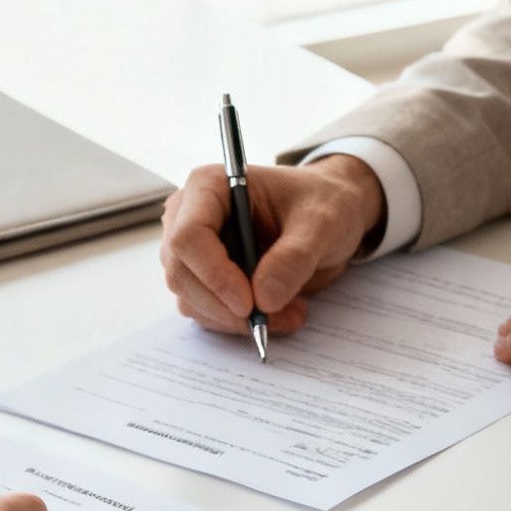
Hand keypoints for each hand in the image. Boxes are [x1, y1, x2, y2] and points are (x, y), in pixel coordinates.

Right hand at [159, 154, 384, 336]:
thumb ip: (295, 256)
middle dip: (225, 306)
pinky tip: (276, 313)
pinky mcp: (203, 278)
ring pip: (191, 299)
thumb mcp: (321, 222)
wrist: (328, 216)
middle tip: (273, 318)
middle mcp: (189, 216)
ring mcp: (194, 250)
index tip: (250, 304)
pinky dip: (238, 323)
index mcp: (209, 187)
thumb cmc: (322, 202)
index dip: (213, 275)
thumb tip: (264, 298)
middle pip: (182, 274)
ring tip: (289, 312)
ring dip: (235, 319)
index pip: (188, 237)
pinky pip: (205, 312)